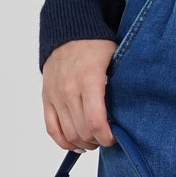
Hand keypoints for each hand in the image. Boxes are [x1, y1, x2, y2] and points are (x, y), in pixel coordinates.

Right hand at [42, 37, 117, 152]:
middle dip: (97, 141)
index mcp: (89, 79)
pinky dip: (64, 141)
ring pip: (68, 133)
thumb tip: (129, 113)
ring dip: (83, 143)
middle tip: (106, 139)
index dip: (106, 136)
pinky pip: (51, 128)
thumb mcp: (115, 60)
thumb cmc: (95, 46)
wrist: (68, 32)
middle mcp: (69, 89)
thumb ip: (119, 86)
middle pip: (82, 131)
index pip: (95, 120)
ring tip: (94, 141)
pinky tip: (76, 143)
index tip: (114, 138)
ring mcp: (55, 95)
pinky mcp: (47, 98)